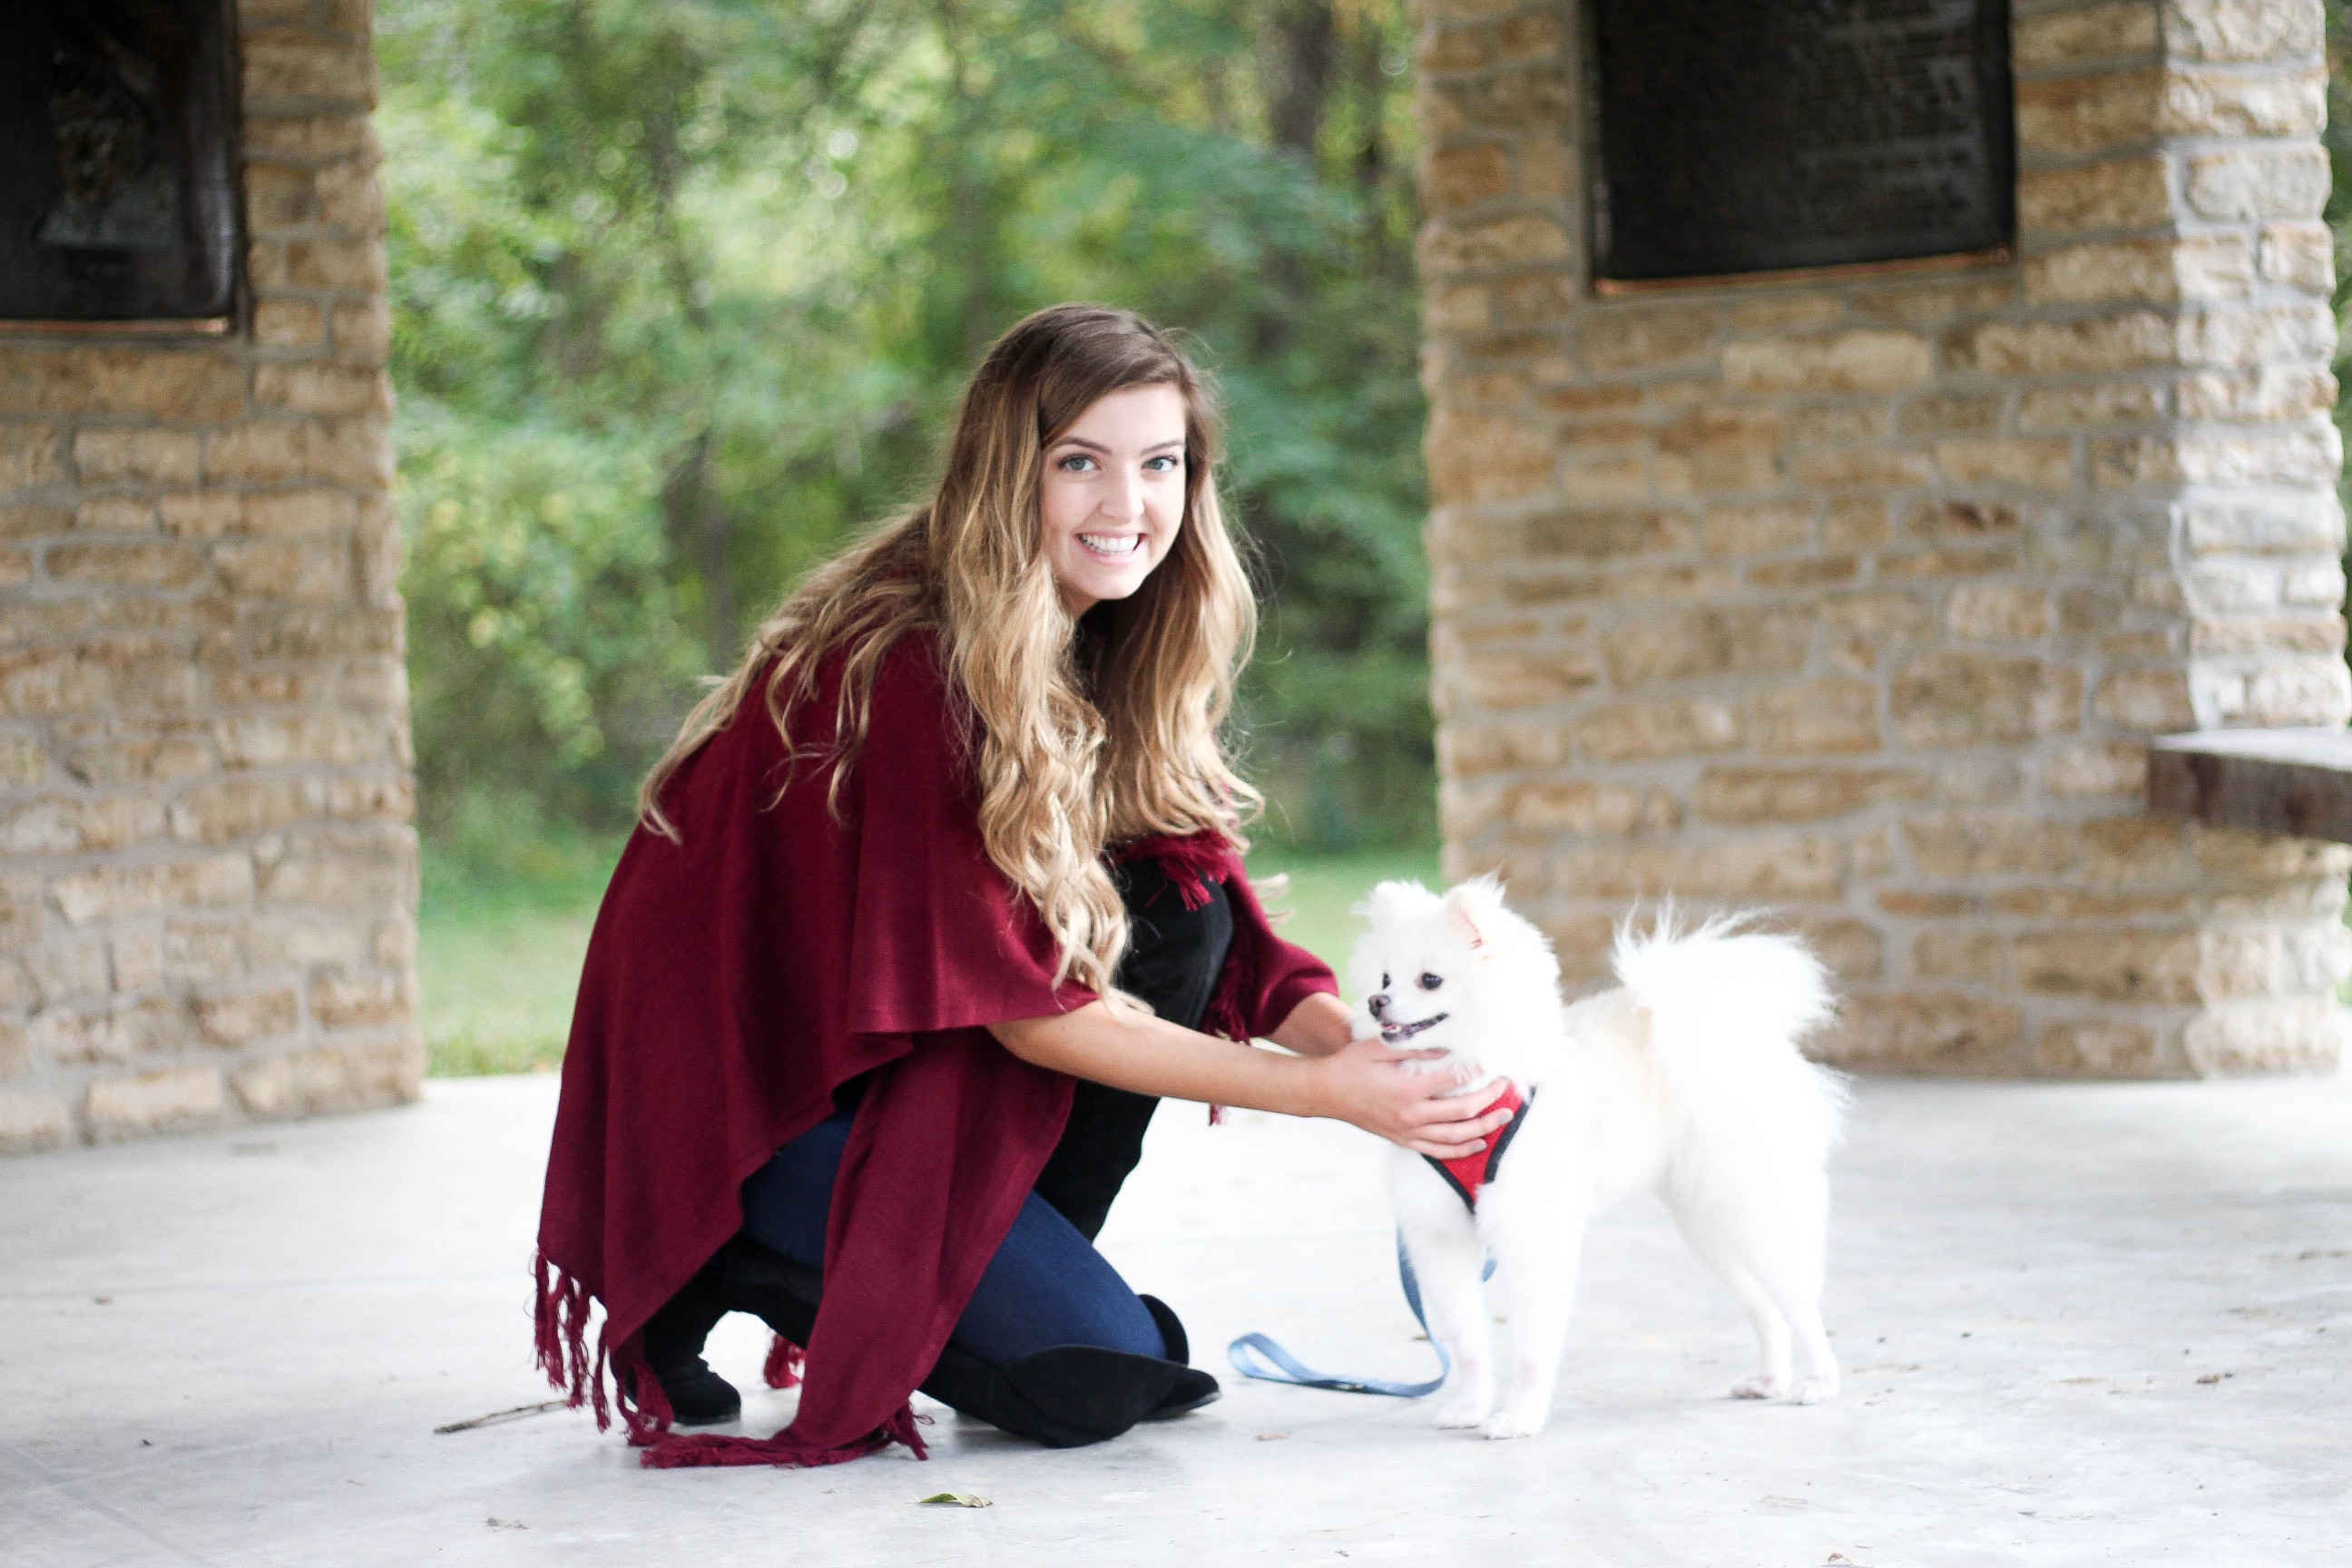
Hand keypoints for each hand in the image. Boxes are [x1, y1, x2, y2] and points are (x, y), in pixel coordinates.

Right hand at [1303, 1035, 1517, 1159]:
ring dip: (1484, 1128)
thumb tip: (1448, 1048)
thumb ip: (1416, 1049)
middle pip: (1462, 1111)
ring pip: (1455, 1137)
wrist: (1325, 1092)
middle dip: (1489, 1099)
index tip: (1493, 1063)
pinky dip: (1461, 1149)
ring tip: (1503, 1117)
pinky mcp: (1402, 1140)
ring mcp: (1407, 1131)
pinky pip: (1438, 1150)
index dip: (1478, 1071)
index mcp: (1408, 1089)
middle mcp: (1411, 1114)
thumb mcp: (1381, 1048)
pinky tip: (1477, 1143)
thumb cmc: (1351, 1065)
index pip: (1454, 1080)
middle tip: (1506, 1088)